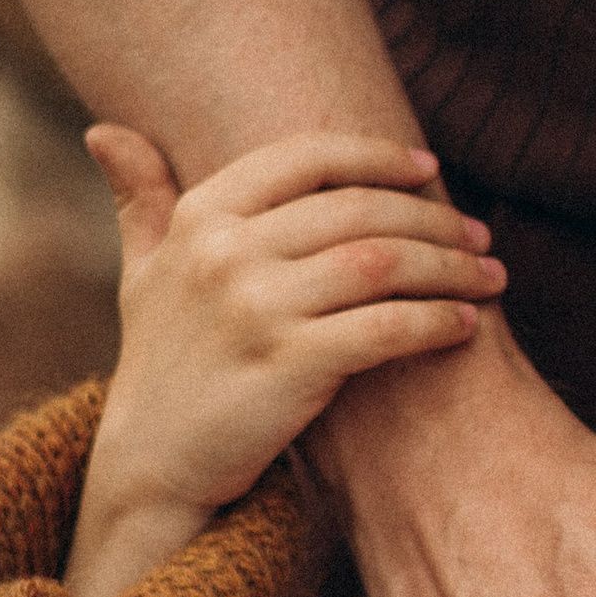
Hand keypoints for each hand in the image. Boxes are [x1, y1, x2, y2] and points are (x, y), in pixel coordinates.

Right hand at [69, 130, 507, 596]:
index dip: (377, 156)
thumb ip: (140, 199)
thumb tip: (105, 131)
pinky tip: (465, 323)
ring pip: (385, 262)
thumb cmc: (161, 363)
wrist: (152, 465)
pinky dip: (437, 320)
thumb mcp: (141, 273)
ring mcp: (257, 308)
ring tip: (490, 274)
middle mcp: (226, 252)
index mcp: (200, 216)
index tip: (427, 167)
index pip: (306, 157)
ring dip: (451, 265)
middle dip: (433, 217)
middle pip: (360, 209)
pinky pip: (388, 326)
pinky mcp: (291, 365)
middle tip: (478, 233)